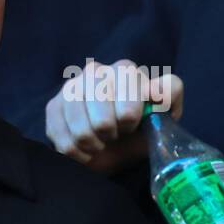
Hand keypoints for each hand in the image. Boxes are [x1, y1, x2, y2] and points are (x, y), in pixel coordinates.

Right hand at [44, 59, 183, 174]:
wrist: (114, 147)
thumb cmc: (140, 128)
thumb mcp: (164, 113)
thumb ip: (170, 93)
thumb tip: (156, 90)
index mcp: (124, 70)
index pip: (127, 94)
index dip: (130, 117)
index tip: (132, 125)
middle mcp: (95, 71)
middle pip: (102, 119)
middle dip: (112, 134)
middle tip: (115, 134)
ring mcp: (71, 88)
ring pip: (82, 132)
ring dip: (95, 145)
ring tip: (101, 142)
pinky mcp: (53, 107)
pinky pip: (65, 141)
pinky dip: (79, 153)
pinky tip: (86, 147)